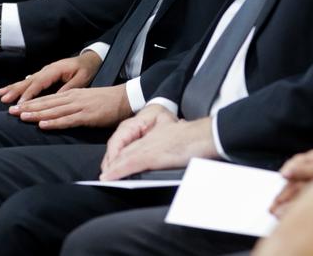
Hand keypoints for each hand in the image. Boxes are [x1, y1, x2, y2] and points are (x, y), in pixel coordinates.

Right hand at [0, 50, 101, 104]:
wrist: (89, 59)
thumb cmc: (86, 69)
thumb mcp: (81, 79)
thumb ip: (68, 88)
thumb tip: (55, 98)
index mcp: (55, 70)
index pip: (39, 83)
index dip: (29, 94)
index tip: (20, 104)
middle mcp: (47, 69)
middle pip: (29, 81)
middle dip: (16, 90)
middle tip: (3, 99)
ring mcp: (45, 71)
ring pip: (27, 80)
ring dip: (14, 88)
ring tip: (1, 94)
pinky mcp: (45, 74)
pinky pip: (30, 80)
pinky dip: (19, 85)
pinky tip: (10, 89)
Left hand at [11, 85, 131, 129]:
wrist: (126, 98)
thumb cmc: (108, 101)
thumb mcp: (87, 99)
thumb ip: (73, 105)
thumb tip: (59, 112)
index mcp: (73, 94)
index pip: (48, 98)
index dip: (32, 102)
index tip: (17, 106)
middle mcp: (74, 98)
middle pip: (47, 103)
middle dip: (29, 107)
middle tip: (11, 111)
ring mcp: (80, 107)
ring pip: (54, 111)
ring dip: (37, 114)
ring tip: (22, 117)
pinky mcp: (87, 116)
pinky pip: (67, 120)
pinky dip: (54, 122)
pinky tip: (43, 124)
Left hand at [99, 116, 215, 180]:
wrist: (208, 135)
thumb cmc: (199, 139)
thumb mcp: (181, 141)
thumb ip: (171, 146)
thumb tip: (170, 156)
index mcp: (158, 134)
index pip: (134, 144)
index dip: (121, 155)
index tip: (113, 166)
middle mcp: (151, 138)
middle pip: (126, 150)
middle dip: (114, 162)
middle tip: (105, 175)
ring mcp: (151, 146)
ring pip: (125, 156)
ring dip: (112, 168)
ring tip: (105, 178)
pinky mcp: (153, 155)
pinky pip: (130, 163)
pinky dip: (117, 171)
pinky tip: (109, 177)